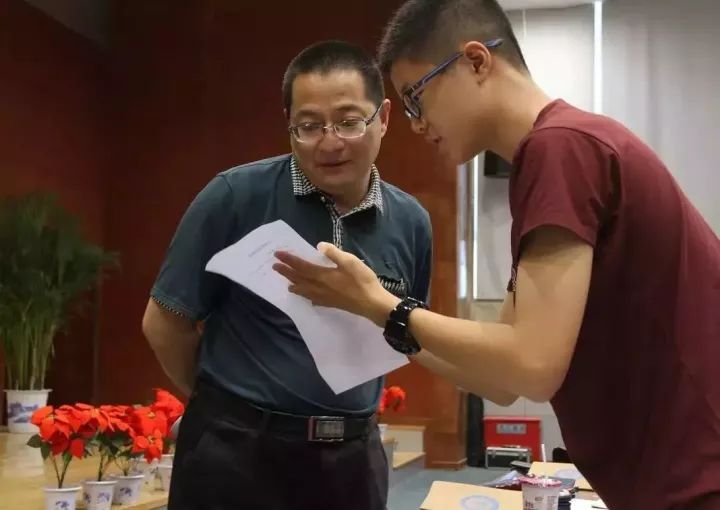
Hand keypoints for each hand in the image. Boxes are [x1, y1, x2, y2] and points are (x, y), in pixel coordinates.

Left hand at [273, 242, 400, 325]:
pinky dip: (307, 297)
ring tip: (287, 284)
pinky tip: (309, 298)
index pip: (301, 266)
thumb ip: (333, 254)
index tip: (277, 255)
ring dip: (294, 285)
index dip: (289, 260)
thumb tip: (318, 246)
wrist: (372, 304)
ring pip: (304, 291)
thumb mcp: (350, 262)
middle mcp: (319, 287)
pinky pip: (313, 300)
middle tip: (274, 267)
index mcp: (322, 275)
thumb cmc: (362, 280)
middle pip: (299, 279)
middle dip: (287, 272)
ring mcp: (324, 297)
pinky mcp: (331, 304)